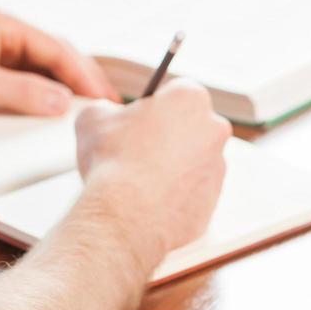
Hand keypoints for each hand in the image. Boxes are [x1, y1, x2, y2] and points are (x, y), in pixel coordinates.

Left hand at [0, 9, 120, 116]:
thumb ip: (21, 91)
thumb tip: (62, 102)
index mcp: (5, 25)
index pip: (56, 48)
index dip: (83, 74)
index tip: (103, 97)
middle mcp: (5, 33)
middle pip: (56, 54)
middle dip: (83, 78)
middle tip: (109, 105)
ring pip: (45, 67)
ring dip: (67, 86)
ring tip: (90, 110)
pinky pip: (29, 78)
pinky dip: (47, 92)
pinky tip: (58, 110)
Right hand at [74, 80, 231, 264]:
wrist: (125, 216)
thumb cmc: (113, 161)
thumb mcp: (93, 118)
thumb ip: (106, 109)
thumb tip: (107, 116)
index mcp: (190, 97)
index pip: (177, 92)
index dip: (155, 107)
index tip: (141, 120)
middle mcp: (214, 128)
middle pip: (190, 126)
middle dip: (168, 136)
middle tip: (138, 151)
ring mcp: (218, 166)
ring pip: (193, 161)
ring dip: (173, 167)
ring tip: (141, 181)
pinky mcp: (213, 200)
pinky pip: (193, 192)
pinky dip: (175, 195)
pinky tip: (150, 201)